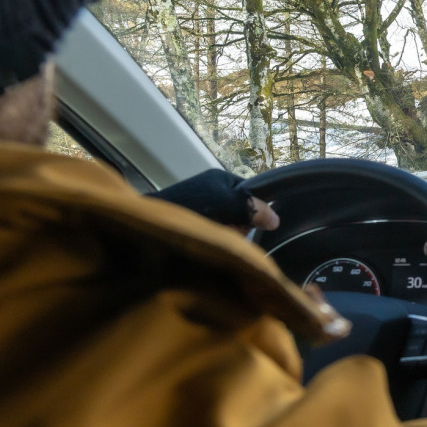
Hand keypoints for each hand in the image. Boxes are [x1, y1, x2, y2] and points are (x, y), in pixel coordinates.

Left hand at [149, 169, 278, 233]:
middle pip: (241, 213)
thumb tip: (276, 219)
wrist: (150, 224)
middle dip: (238, 226)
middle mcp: (211, 192)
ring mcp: (200, 209)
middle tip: (228, 233)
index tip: (250, 225)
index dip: (254, 210)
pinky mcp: (190, 225)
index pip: (250, 194)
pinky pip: (213, 236)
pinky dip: (212, 242)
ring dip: (225, 237)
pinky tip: (207, 246)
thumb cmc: (190, 206)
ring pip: (228, 227)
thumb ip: (254, 209)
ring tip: (215, 240)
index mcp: (220, 180)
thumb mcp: (228, 203)